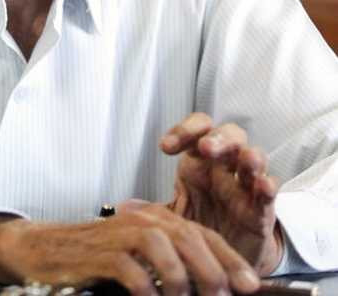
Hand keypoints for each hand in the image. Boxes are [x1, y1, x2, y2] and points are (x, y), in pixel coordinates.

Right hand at [0, 206, 260, 295]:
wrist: (46, 250)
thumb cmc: (96, 257)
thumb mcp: (138, 255)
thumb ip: (170, 263)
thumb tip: (208, 287)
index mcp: (156, 218)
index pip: (203, 234)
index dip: (230, 259)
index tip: (251, 285)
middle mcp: (143, 220)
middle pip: (190, 236)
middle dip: (214, 269)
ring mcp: (121, 233)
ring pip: (165, 247)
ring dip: (182, 279)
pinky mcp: (101, 252)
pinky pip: (133, 269)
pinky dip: (147, 288)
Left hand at [160, 112, 282, 274]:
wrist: (224, 263)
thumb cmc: (200, 226)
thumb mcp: (173, 217)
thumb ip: (152, 211)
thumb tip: (122, 207)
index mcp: (199, 162)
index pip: (195, 130)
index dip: (183, 131)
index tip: (166, 147)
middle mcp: (224, 167)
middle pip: (227, 135)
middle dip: (218, 138)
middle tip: (206, 148)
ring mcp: (245, 186)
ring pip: (254, 156)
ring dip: (250, 157)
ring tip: (246, 162)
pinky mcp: (262, 209)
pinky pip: (270, 191)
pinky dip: (268, 186)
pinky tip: (263, 186)